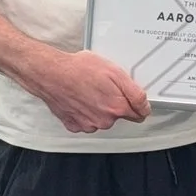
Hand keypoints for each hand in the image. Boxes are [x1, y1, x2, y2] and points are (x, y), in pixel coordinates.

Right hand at [31, 49, 150, 133]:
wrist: (50, 74)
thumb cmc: (79, 70)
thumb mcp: (115, 72)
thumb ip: (134, 93)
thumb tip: (144, 106)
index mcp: (116, 108)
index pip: (139, 115)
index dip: (137, 104)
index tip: (130, 96)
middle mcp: (103, 121)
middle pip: (118, 116)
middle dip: (115, 102)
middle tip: (103, 86)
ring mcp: (88, 125)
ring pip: (101, 119)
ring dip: (99, 107)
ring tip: (88, 90)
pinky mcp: (74, 125)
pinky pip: (85, 120)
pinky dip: (84, 112)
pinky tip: (79, 98)